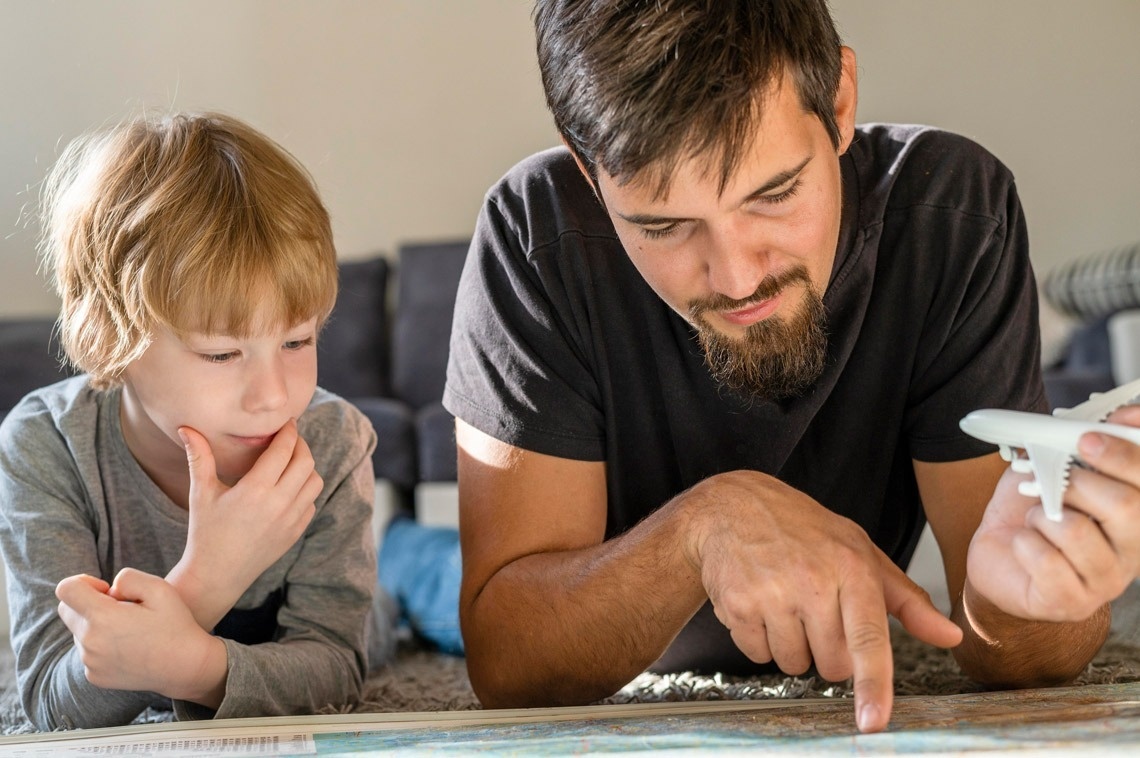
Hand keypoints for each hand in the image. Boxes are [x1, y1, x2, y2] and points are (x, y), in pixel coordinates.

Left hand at [56, 569, 225, 702]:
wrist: (185, 666)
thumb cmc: (174, 624)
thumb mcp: (159, 588)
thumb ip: (127, 577)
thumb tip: (109, 588)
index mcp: (103, 618)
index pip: (66, 589)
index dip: (83, 582)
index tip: (105, 589)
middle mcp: (90, 642)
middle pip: (66, 610)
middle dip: (87, 602)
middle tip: (118, 607)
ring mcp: (90, 662)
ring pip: (78, 631)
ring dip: (95, 624)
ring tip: (129, 629)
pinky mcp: (94, 676)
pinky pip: (87, 652)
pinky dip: (101, 644)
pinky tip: (128, 646)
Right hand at [168, 419, 322, 627]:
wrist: (217, 575)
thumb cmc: (205, 532)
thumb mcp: (201, 493)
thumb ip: (199, 457)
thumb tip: (185, 427)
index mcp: (255, 490)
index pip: (284, 449)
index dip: (289, 431)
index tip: (287, 422)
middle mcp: (279, 504)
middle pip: (306, 462)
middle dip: (300, 445)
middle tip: (290, 439)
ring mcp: (291, 520)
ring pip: (315, 482)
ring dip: (306, 467)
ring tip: (290, 461)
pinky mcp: (296, 533)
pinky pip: (312, 503)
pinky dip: (306, 490)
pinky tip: (289, 487)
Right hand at [686, 471, 961, 733]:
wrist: (732, 508)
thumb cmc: (804, 530)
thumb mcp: (860, 551)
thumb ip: (907, 600)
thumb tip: (951, 637)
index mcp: (851, 568)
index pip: (868, 638)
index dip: (873, 684)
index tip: (874, 721)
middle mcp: (811, 581)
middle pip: (832, 664)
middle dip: (827, 650)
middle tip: (815, 611)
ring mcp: (771, 594)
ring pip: (794, 664)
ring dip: (791, 646)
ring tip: (783, 602)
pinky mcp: (737, 606)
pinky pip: (758, 654)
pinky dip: (759, 639)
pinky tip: (758, 603)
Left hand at [968, 405, 1139, 621]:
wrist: (997, 558)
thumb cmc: (1031, 512)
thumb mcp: (1051, 468)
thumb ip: (1078, 442)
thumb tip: (1110, 415)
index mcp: (1137, 512)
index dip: (1128, 452)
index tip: (1091, 434)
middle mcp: (1132, 549)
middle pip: (1127, 506)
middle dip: (1080, 481)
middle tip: (1052, 478)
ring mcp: (1106, 580)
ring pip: (1078, 531)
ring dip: (1043, 514)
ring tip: (1036, 519)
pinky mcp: (1072, 601)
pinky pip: (1047, 560)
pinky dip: (1024, 543)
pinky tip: (1024, 544)